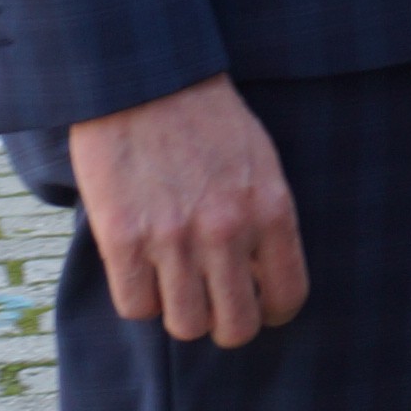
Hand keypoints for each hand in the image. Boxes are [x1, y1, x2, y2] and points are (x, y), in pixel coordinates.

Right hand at [67, 77, 306, 347]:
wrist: (145, 83)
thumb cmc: (208, 121)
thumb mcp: (261, 163)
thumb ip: (266, 220)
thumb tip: (262, 277)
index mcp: (271, 211)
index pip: (287, 296)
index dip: (272, 312)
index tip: (259, 306)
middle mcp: (227, 232)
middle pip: (234, 326)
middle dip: (226, 324)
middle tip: (215, 306)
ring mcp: (173, 239)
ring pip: (184, 326)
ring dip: (181, 314)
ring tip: (176, 286)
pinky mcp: (123, 239)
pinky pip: (136, 307)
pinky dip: (141, 299)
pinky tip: (143, 272)